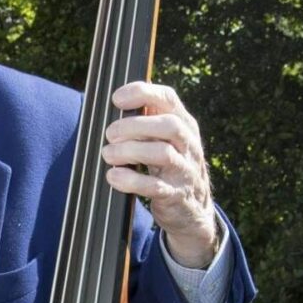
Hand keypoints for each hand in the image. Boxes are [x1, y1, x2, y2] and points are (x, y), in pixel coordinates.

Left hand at [102, 81, 218, 268]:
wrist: (193, 209)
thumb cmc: (170, 165)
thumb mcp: (166, 139)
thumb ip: (148, 120)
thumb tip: (119, 98)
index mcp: (184, 124)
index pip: (168, 98)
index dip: (142, 93)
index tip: (117, 98)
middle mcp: (188, 144)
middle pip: (169, 125)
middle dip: (134, 126)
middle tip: (110, 134)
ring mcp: (185, 171)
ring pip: (162, 154)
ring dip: (129, 151)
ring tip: (109, 154)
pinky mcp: (176, 195)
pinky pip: (155, 187)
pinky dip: (131, 180)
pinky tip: (114, 176)